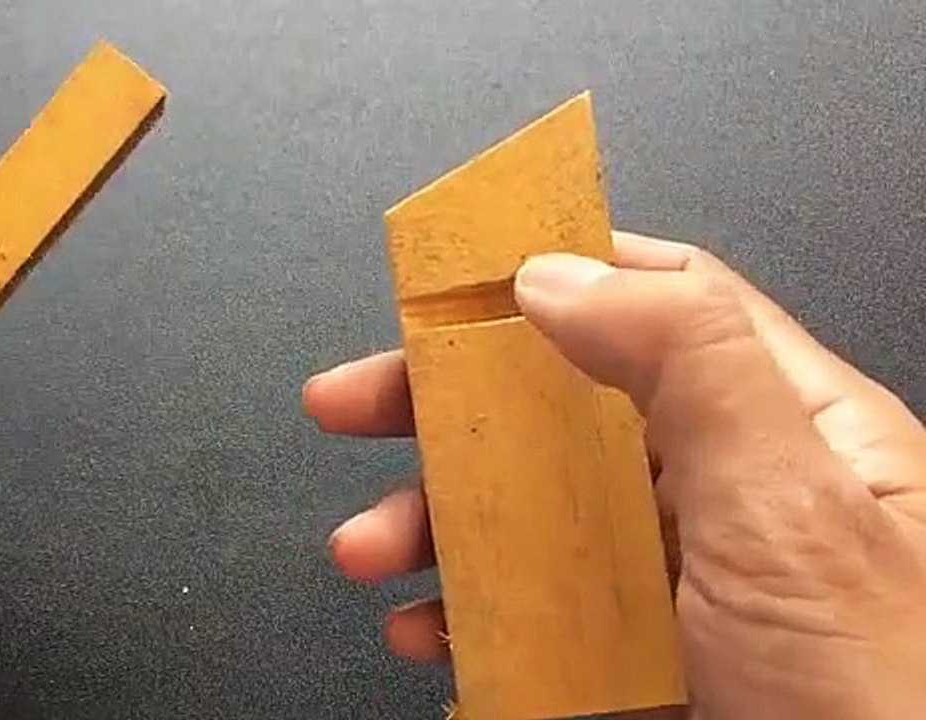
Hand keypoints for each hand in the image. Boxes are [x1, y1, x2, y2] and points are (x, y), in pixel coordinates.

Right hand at [305, 232, 925, 717]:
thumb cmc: (889, 703)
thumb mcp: (791, 508)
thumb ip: (688, 366)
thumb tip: (560, 275)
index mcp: (790, 427)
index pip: (659, 301)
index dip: (553, 272)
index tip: (451, 279)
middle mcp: (731, 494)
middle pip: (563, 408)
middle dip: (445, 404)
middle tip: (354, 403)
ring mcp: (682, 582)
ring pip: (533, 516)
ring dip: (436, 522)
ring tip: (370, 549)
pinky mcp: (643, 660)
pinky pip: (537, 615)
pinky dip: (468, 615)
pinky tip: (431, 631)